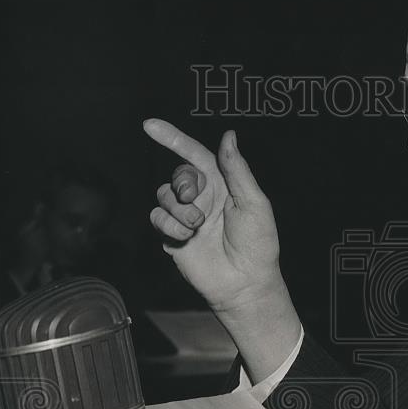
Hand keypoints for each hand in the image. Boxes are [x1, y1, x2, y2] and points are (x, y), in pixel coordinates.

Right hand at [145, 118, 280, 311]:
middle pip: (177, 174)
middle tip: (194, 198)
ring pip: (163, 194)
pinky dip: (170, 225)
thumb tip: (228, 136)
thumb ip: (237, 170)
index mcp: (223, 184)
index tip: (150, 125)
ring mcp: (186, 215)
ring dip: (179, 209)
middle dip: (183, 183)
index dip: (172, 138)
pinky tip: (187, 238)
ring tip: (197, 226)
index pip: (195, 154)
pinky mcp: (172, 234)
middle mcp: (203, 197)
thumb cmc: (257, 244)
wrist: (244, 282)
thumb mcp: (254, 203)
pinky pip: (157, 217)